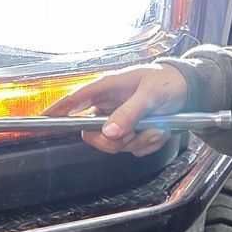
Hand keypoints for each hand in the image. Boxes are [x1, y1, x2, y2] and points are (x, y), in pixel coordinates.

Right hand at [47, 62, 189, 156]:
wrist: (189, 90)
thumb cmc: (167, 82)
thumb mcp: (150, 95)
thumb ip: (129, 113)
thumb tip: (108, 132)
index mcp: (107, 87)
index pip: (75, 100)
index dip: (58, 110)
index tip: (42, 121)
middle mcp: (109, 105)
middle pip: (93, 133)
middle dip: (114, 140)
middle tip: (134, 134)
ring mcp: (119, 120)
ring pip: (114, 144)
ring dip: (138, 141)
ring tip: (156, 128)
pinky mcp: (132, 131)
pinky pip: (132, 148)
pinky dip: (147, 144)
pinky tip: (158, 131)